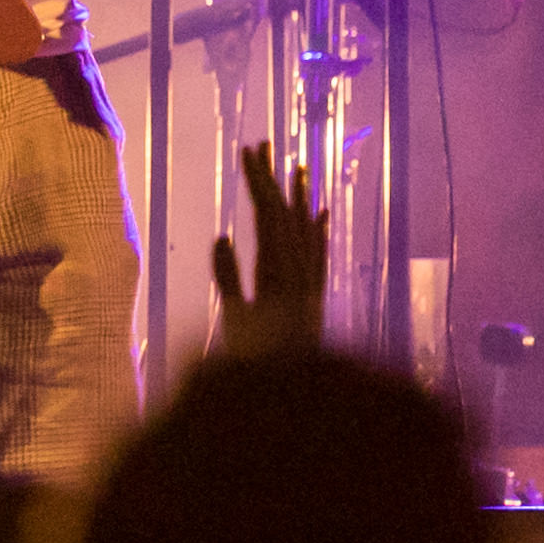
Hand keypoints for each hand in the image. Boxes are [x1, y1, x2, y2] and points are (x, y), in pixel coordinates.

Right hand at [212, 141, 327, 356]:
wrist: (299, 398)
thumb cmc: (259, 365)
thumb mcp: (236, 323)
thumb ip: (230, 281)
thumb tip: (222, 238)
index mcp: (277, 271)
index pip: (268, 213)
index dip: (258, 181)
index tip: (247, 152)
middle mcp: (300, 271)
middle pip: (287, 213)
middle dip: (274, 178)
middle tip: (264, 144)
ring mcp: (310, 282)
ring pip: (307, 229)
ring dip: (300, 196)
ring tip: (298, 167)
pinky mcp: (315, 295)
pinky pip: (320, 253)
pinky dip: (319, 229)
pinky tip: (321, 213)